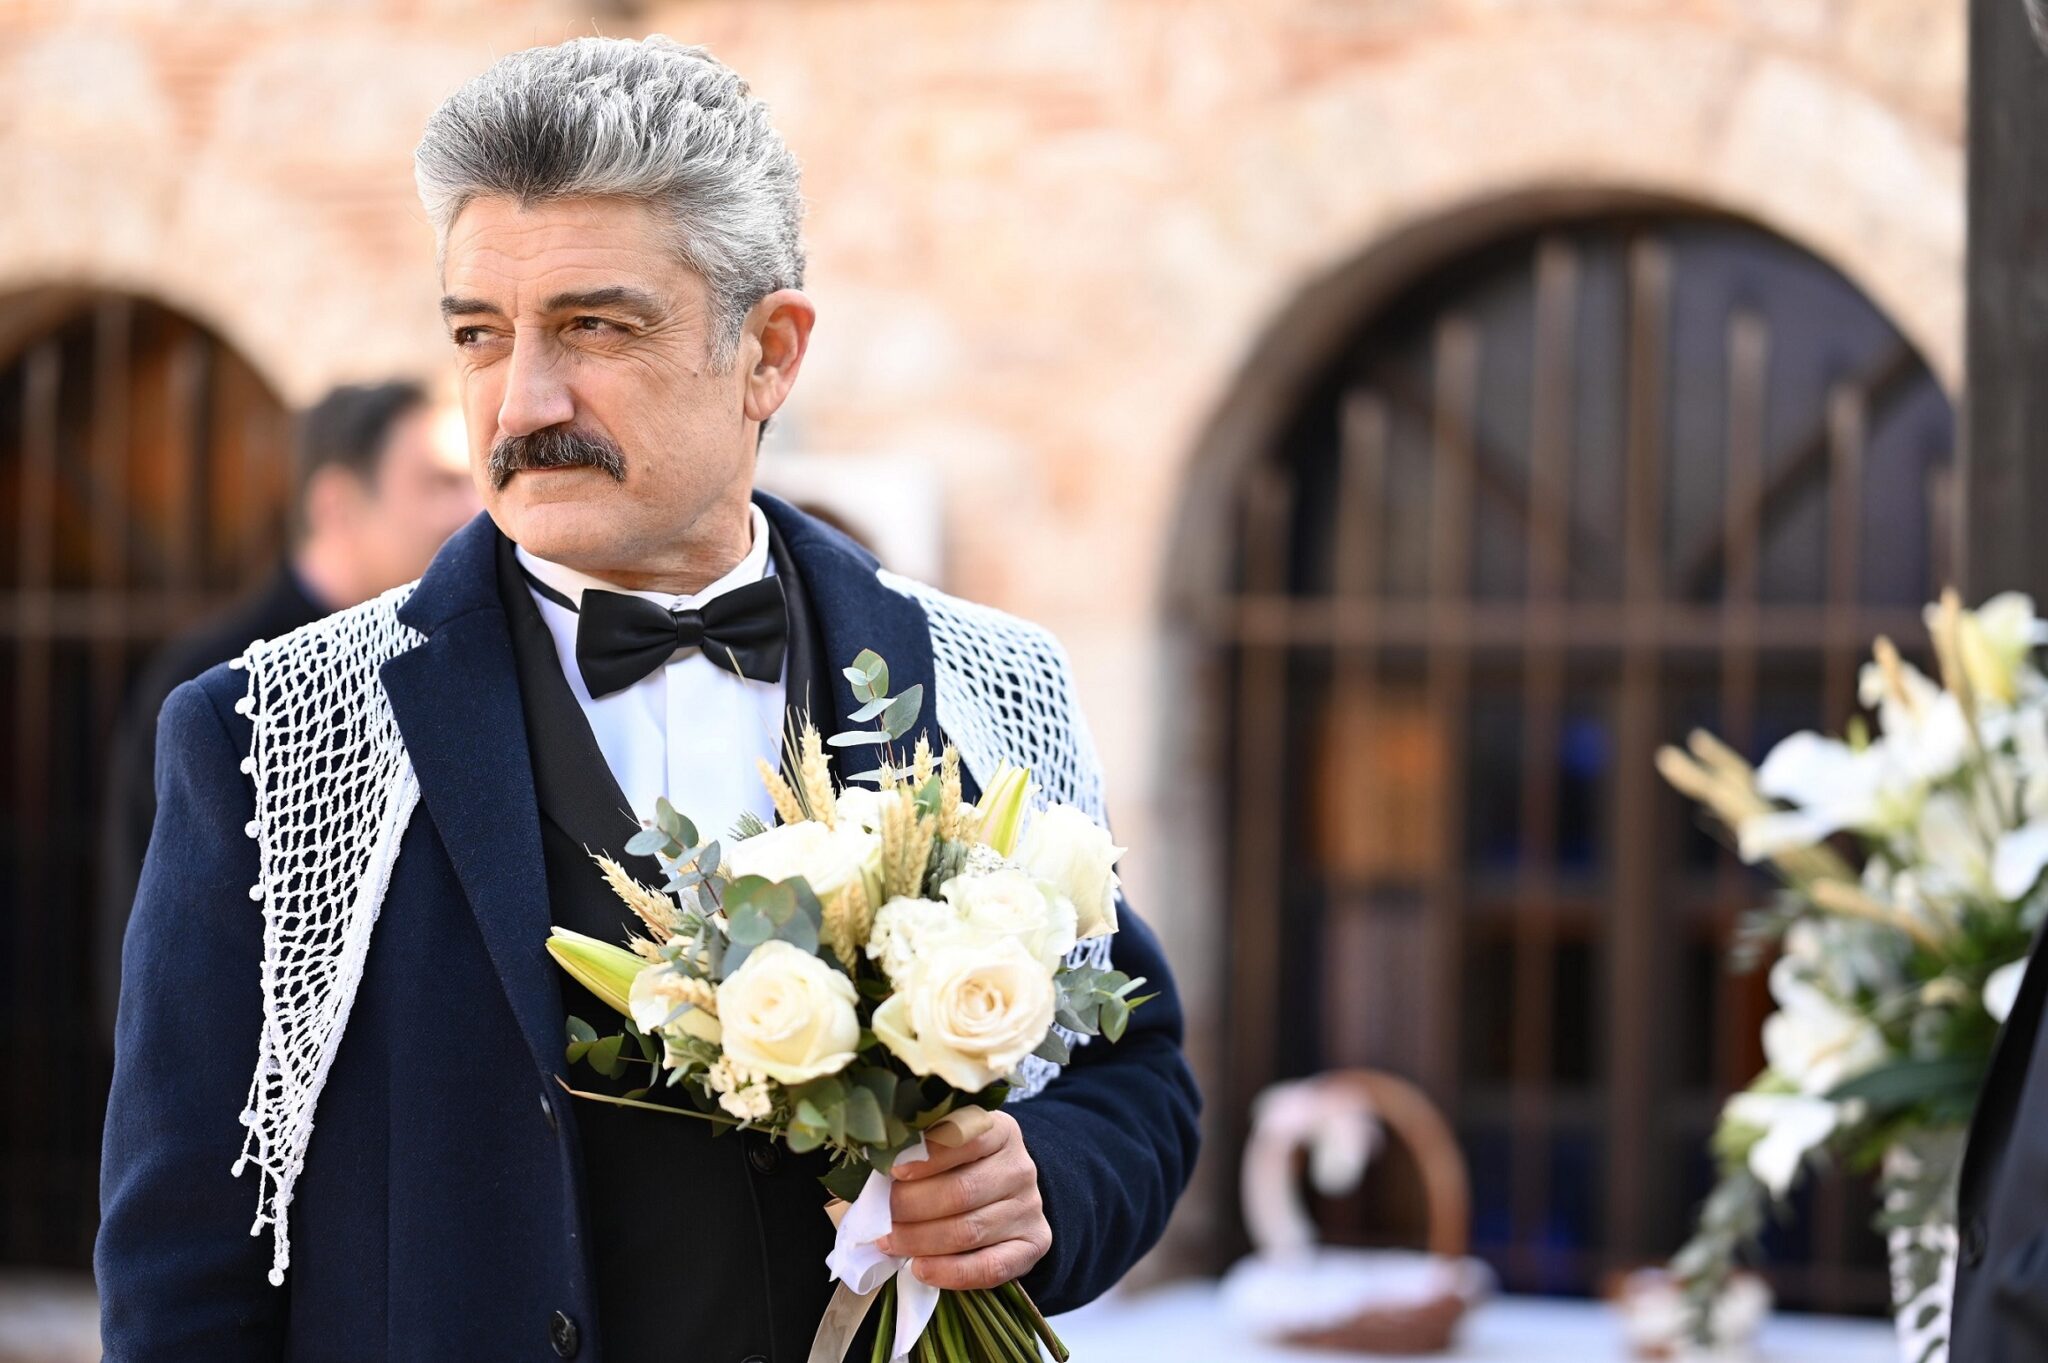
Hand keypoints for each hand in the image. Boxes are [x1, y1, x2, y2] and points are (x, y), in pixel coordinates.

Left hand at [879, 1108, 1051, 1289]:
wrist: (1005, 1198)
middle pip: (962, 1191)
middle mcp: (1020, 1167)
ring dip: (921, 1241)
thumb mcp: (947, 1146)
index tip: (894, 1171)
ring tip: (889, 1243)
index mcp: (1001, 1131)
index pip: (966, 1139)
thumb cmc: (962, 1168)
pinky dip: (951, 1272)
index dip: (928, 1157)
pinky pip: (991, 1266)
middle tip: (880, 1217)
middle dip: (912, 1206)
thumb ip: (919, 1151)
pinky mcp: (1034, 1245)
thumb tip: (873, 1167)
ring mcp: (1030, 1208)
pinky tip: (921, 1269)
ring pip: (970, 1231)